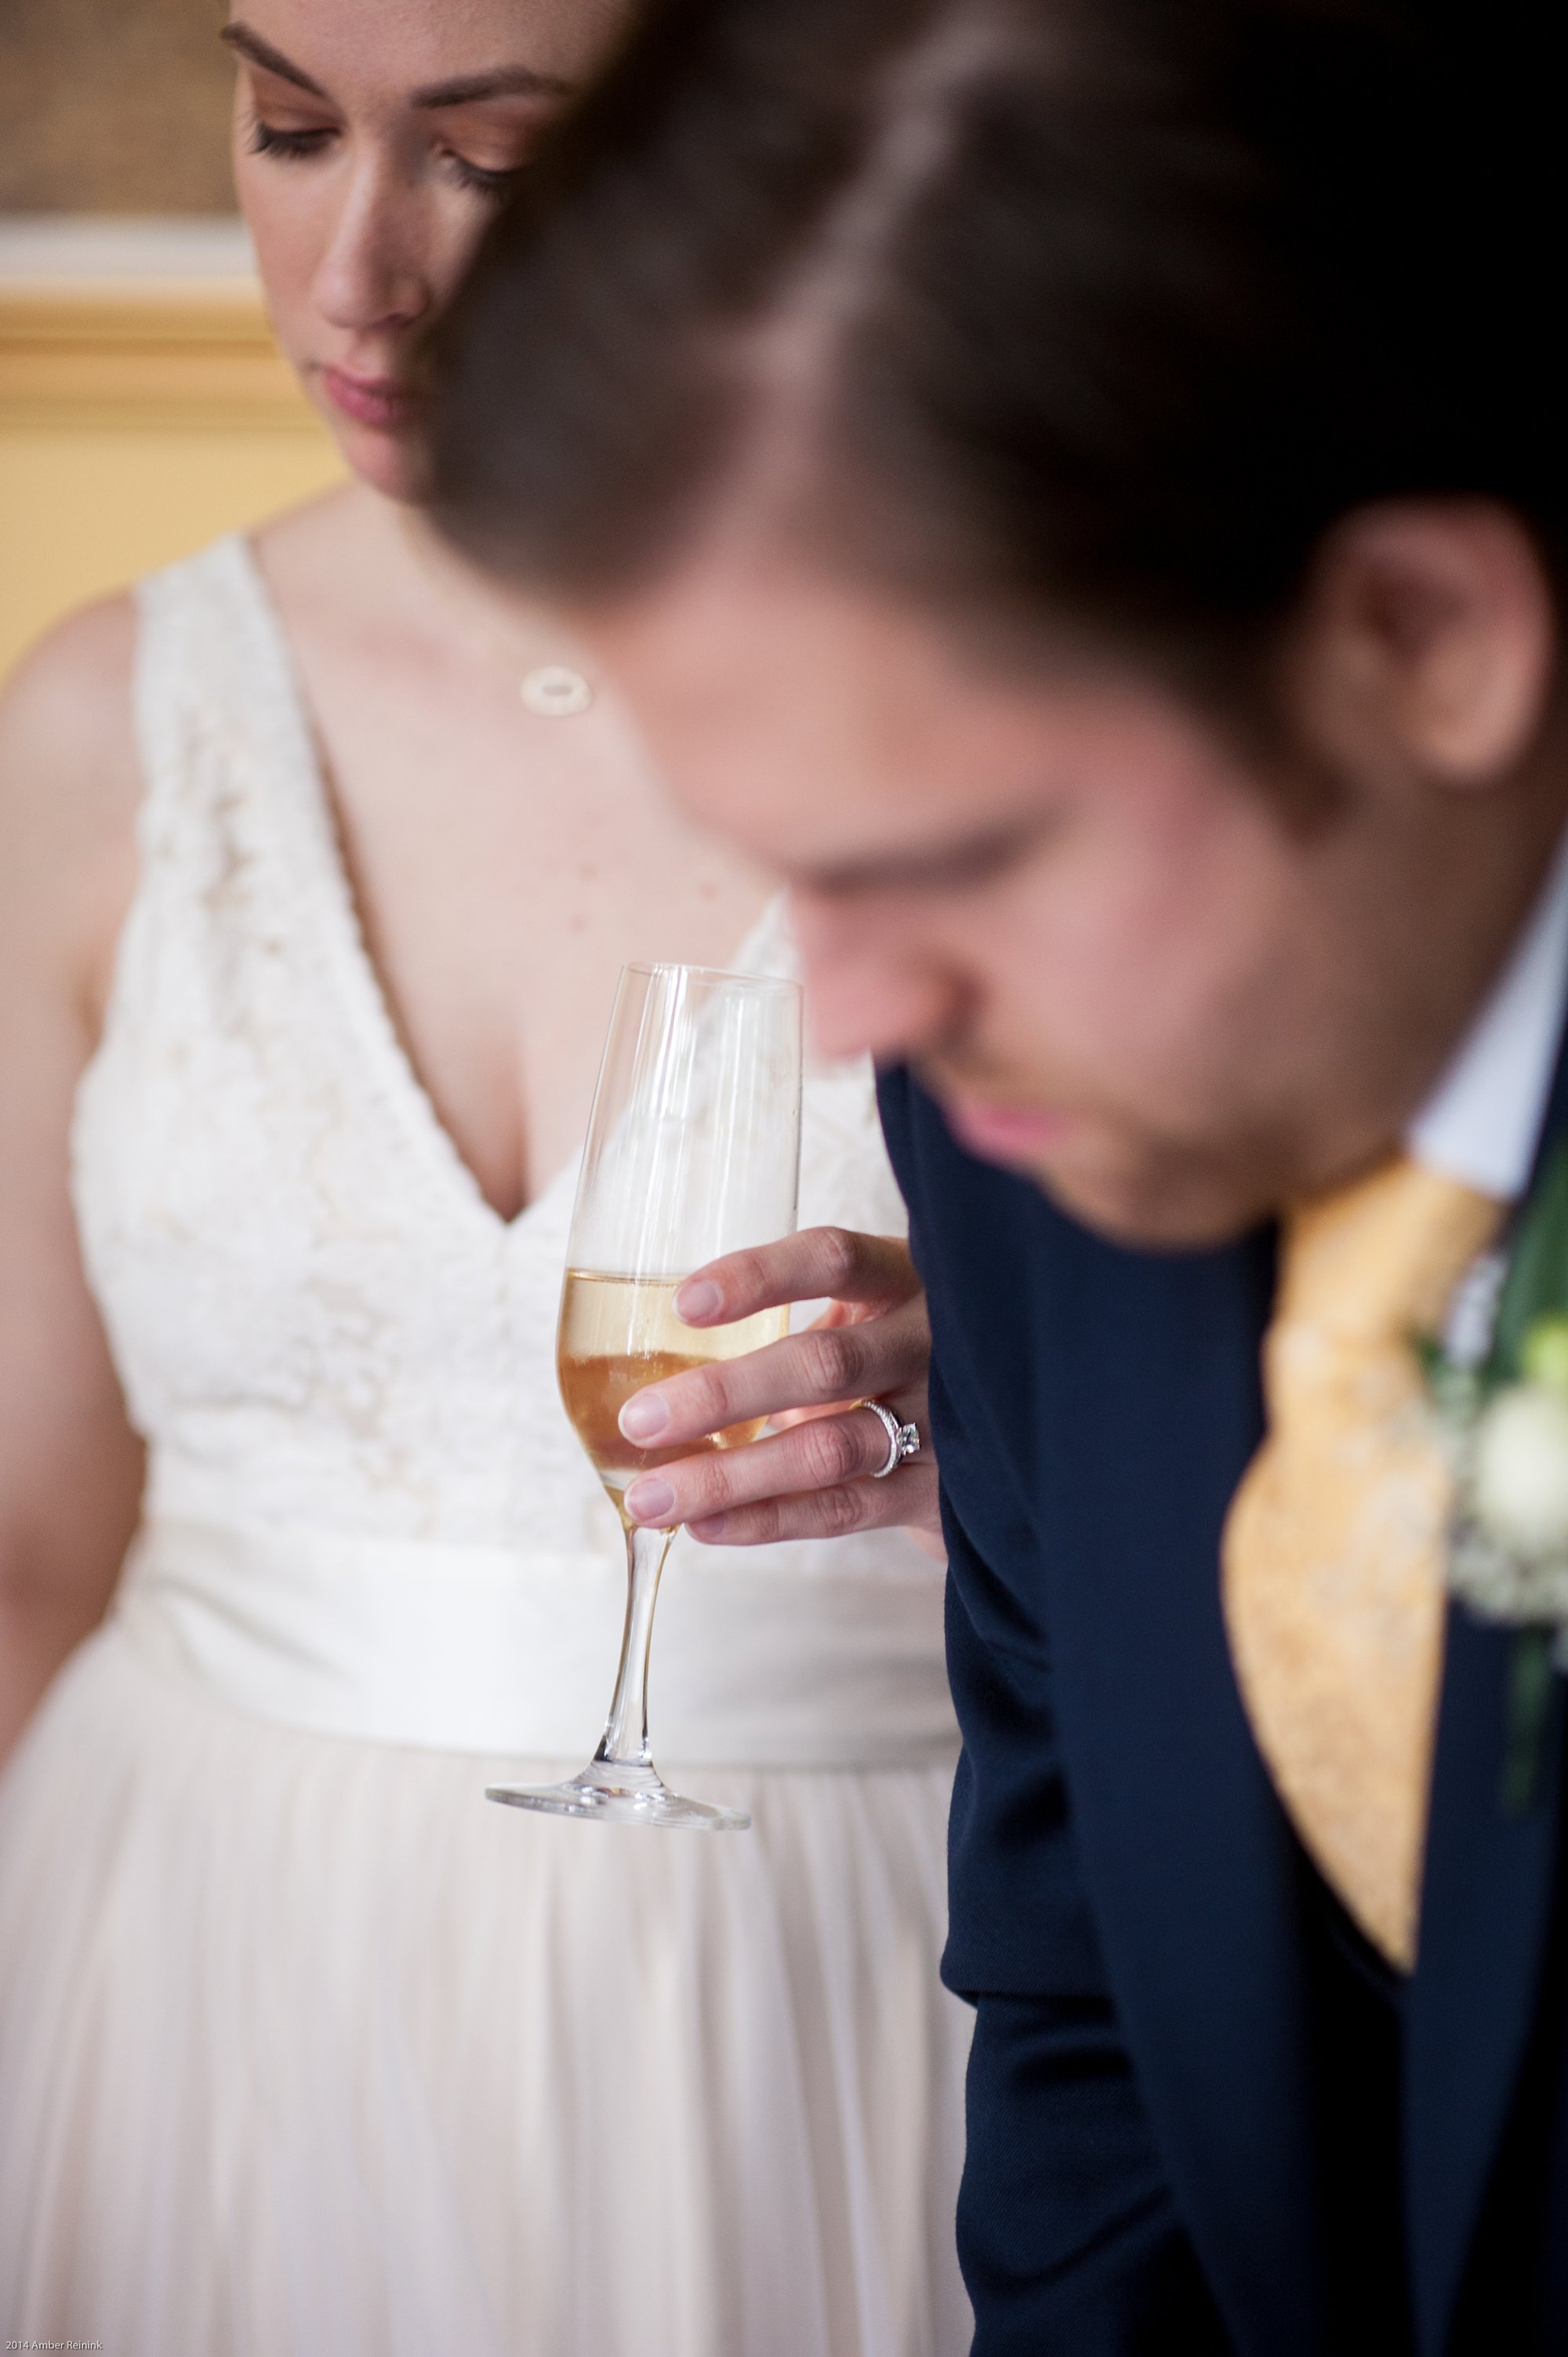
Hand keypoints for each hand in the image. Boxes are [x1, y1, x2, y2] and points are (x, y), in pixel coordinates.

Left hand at [617, 1228, 940, 1547]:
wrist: (1014, 1435)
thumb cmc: (900, 1360)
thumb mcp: (871, 1313)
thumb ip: (799, 1322)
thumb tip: (657, 1364)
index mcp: (904, 1278)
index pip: (833, 1259)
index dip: (758, 1278)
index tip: (683, 1305)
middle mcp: (931, 1342)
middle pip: (825, 1364)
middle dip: (723, 1394)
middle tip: (640, 1420)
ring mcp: (946, 1422)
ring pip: (828, 1449)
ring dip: (730, 1476)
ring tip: (651, 1498)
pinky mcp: (942, 1495)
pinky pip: (843, 1510)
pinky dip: (768, 1519)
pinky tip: (705, 1525)